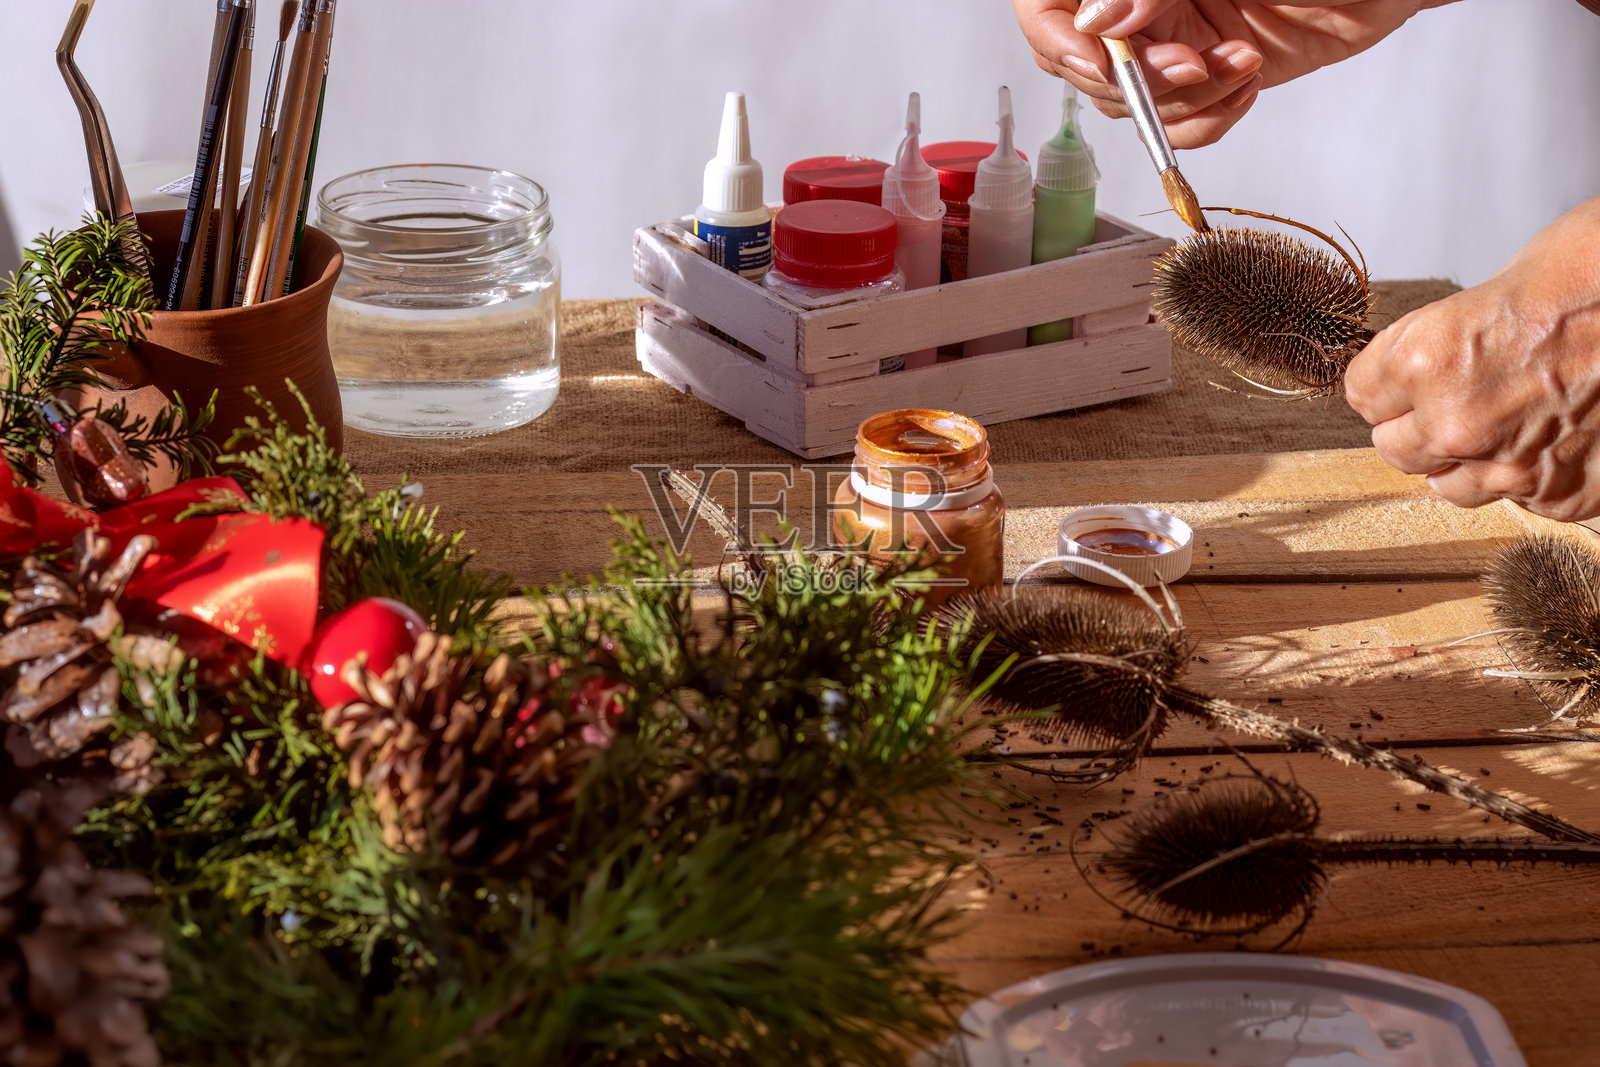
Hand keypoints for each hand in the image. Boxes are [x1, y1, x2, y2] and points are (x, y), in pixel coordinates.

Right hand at [1012, 0, 1448, 146]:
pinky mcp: (1206, 78)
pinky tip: (1246, 83)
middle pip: (1083, 62)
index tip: (1099, 58)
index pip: (1044, 3)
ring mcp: (1169, 40)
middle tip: (1194, 63)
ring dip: (1184, 100)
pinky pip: (1177, 126)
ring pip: (1130, 104)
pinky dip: (1208, 122)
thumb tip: (1099, 19)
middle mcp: (1138, 2)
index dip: (1057, 36)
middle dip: (1139, 78)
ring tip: (1240, 62)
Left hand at [1344, 197, 1599, 521]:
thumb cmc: (1589, 276)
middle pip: (1393, 447)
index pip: (1362, 395)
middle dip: (1415, 423)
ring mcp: (1512, 468)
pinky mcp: (1561, 494)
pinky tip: (1549, 435)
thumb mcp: (1490, 289)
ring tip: (1500, 422)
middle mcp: (1460, 423)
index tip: (1403, 376)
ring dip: (1462, 459)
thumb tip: (1415, 363)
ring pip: (1448, 485)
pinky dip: (1528, 472)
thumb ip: (1441, 341)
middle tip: (1452, 396)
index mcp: (1429, 361)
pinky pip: (1517, 498)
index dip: (1387, 380)